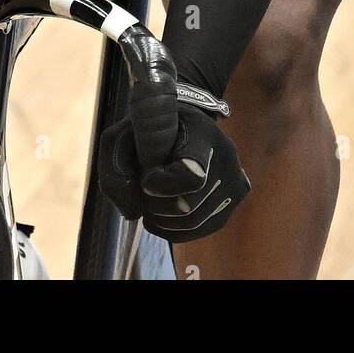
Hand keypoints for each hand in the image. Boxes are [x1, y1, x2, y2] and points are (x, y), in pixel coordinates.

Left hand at [99, 80, 249, 242]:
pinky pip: (201, 230)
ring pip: (194, 222)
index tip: (145, 180)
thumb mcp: (124, 135)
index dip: (163, 186)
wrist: (186, 122)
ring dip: (163, 219)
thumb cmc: (151, 129)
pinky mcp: (234, 201)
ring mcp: (235, 182)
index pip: (191, 175)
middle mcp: (227, 159)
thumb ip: (118, 169)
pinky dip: (174, 229)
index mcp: (203, 135)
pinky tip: (161, 215)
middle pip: (189, 206)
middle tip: (143, 192)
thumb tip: (134, 211)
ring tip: (150, 202)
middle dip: (156, 205)